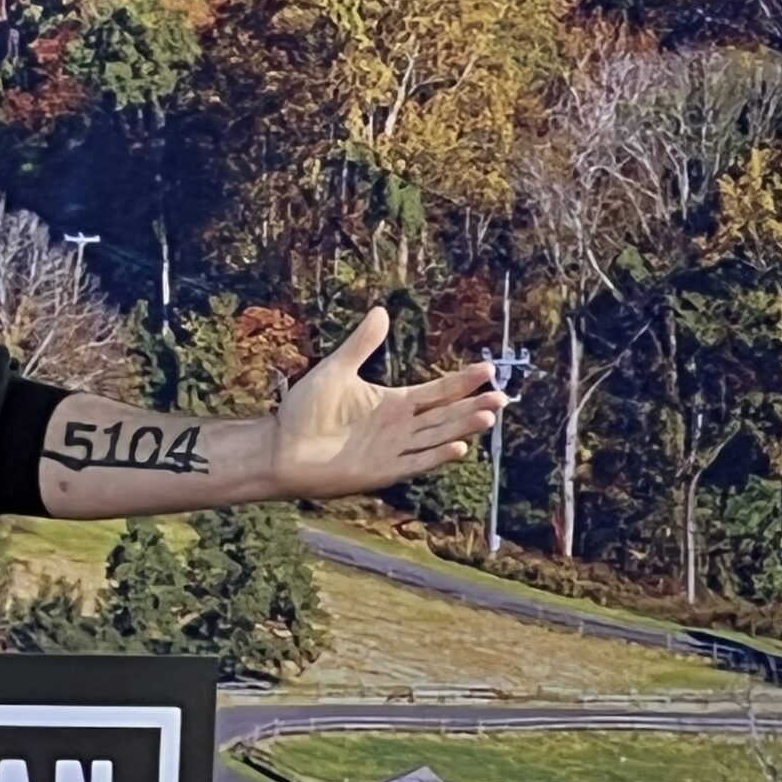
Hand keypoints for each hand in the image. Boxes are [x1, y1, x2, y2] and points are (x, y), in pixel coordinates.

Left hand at [266, 306, 504, 498]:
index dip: (462, 381)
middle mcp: (400, 428)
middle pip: (445, 415)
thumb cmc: (304, 411)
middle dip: (473, 405)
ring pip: (437, 437)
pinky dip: (436, 456)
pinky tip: (459, 447)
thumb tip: (381, 311)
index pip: (437, 391)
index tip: (487, 367)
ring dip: (463, 428)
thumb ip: (361, 344)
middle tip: (502, 395)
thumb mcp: (336, 370)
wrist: (279, 447)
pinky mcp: (382, 471)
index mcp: (393, 404)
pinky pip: (416, 463)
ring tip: (489, 414)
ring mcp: (394, 450)